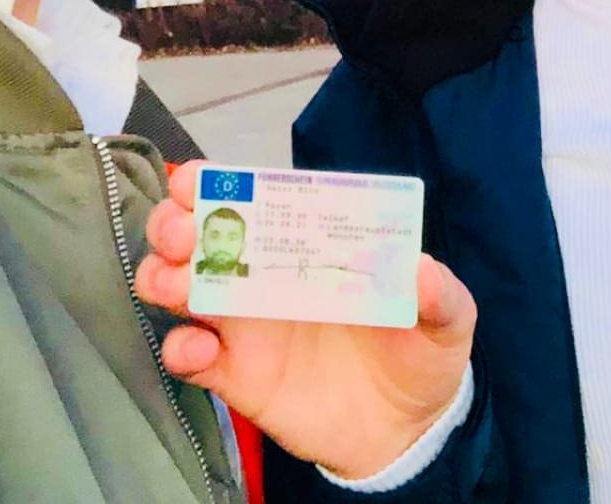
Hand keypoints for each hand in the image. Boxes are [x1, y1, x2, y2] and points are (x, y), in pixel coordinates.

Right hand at [135, 160, 476, 479]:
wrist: (407, 431)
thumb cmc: (419, 352)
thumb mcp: (446, 318)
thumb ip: (438, 294)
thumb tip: (420, 267)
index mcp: (309, 242)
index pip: (253, 197)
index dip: (214, 182)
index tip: (196, 180)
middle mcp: (265, 274)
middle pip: (198, 234)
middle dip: (176, 223)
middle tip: (185, 232)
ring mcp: (245, 324)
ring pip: (178, 287)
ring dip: (164, 277)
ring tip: (179, 284)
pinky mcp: (237, 376)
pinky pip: (190, 356)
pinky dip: (179, 348)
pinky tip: (196, 348)